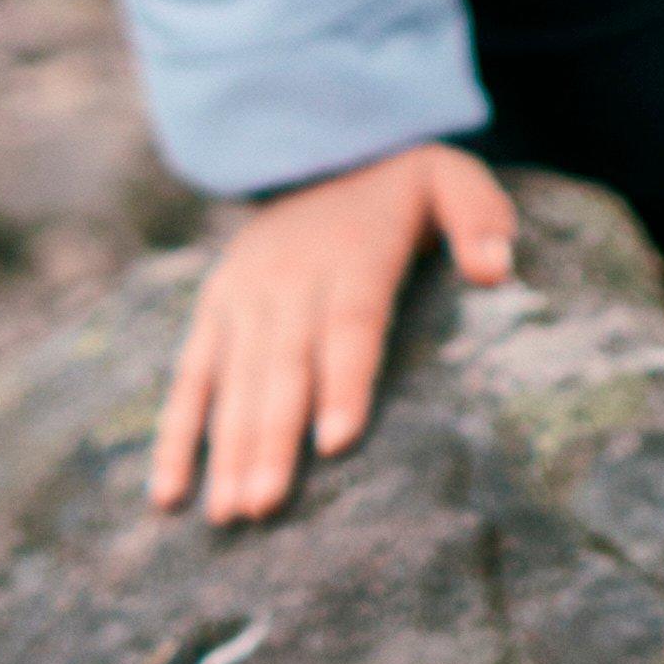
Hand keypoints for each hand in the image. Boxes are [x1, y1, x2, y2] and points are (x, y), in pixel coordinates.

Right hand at [147, 142, 516, 523]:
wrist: (321, 147)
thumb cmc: (404, 187)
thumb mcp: (453, 180)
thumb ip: (479, 220)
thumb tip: (495, 272)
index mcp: (354, 254)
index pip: (350, 322)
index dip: (344, 380)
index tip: (337, 441)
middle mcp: (291, 278)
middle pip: (283, 366)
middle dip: (272, 438)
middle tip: (265, 507)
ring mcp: (245, 296)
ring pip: (233, 380)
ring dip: (226, 449)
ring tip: (228, 516)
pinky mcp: (214, 310)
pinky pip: (190, 377)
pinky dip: (175, 435)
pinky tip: (169, 495)